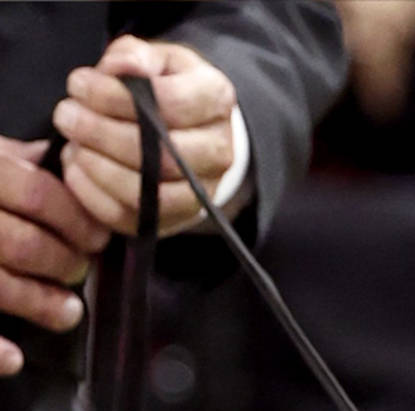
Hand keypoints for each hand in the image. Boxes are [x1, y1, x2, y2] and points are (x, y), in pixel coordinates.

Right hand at [0, 137, 107, 375]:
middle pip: (23, 243)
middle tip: (79, 271)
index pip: (36, 193)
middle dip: (63, 263)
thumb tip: (52, 156)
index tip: (97, 235)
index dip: (75, 218)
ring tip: (68, 313)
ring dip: (40, 304)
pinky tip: (14, 359)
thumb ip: (5, 155)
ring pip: (1, 284)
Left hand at [53, 35, 237, 239]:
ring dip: (101, 171)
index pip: (170, 104)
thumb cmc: (166, 86)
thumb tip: (118, 69)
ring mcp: (202, 193)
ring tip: (71, 146)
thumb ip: (135, 57)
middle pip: (163, 155)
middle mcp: (219, 152)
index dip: (117, 97)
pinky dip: (98, 200)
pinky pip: (136, 221)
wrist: (188, 129)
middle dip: (103, 135)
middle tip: (66, 116)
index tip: (77, 84)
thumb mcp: (154, 58)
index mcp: (216, 99)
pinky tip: (76, 173)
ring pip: (152, 195)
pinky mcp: (177, 221)